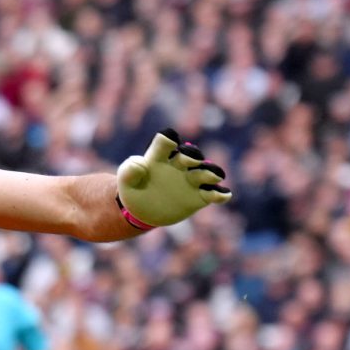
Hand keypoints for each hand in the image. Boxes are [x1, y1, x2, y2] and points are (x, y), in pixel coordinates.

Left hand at [116, 130, 231, 227]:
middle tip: (194, 160)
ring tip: (216, 175)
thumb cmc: (134, 187)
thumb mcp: (125, 180)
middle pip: (190, 156)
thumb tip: (139, 164)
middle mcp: (179, 165)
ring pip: (205, 173)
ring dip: (211, 172)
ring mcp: (191, 180)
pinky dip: (220, 194)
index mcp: (159, 157)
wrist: (142, 209)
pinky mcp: (198, 197)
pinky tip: (224, 195)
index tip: (170, 140)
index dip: (168, 139)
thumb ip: (129, 170)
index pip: (165, 143)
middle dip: (193, 156)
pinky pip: (212, 194)